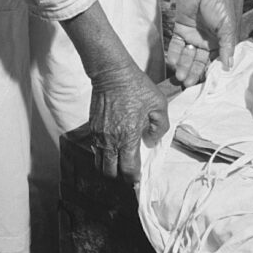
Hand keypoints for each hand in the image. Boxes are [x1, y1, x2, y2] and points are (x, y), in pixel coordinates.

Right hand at [89, 66, 168, 183]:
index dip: (134, 178)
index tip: (139, 178)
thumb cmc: (137, 87)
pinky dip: (103, 155)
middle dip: (120, 177)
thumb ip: (159, 128)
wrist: (112, 73)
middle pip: (110, 173)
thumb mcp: (159, 104)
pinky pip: (96, 150)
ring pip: (99, 164)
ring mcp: (99, 135)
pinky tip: (113, 148)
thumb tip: (150, 142)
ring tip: (120, 163)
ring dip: (109, 167)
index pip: (128, 170)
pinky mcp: (92, 128)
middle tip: (129, 173)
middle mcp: (110, 139)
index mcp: (128, 136)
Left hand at [166, 0, 235, 86]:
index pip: (213, 60)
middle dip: (192, 72)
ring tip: (179, 76)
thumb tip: (229, 66)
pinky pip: (176, 44)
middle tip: (186, 83)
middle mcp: (205, 40)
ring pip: (186, 55)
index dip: (208, 71)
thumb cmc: (219, 2)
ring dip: (183, 66)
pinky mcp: (180, 29)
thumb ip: (226, 45)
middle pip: (198, 60)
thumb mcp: (227, 25)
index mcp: (219, 41)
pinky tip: (173, 62)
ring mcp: (192, 35)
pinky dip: (174, 54)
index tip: (204, 84)